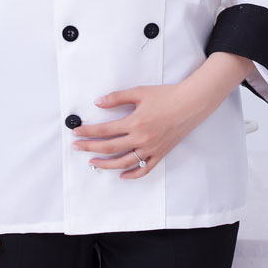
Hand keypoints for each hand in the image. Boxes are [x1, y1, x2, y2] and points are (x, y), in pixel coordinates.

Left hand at [71, 83, 209, 178]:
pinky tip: (121, 175)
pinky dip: (132, 174)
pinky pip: (144, 169)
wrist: (191, 104)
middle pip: (110, 148)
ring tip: (93, 163)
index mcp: (135, 122)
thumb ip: (117, 98)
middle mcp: (141, 138)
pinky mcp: (160, 153)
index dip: (88, 132)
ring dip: (106, 165)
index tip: (76, 132)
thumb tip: (98, 103)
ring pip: (124, 163)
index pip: (105, 131)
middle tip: (77, 148)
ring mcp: (151, 148)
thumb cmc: (166, 96)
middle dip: (90, 148)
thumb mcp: (139, 92)